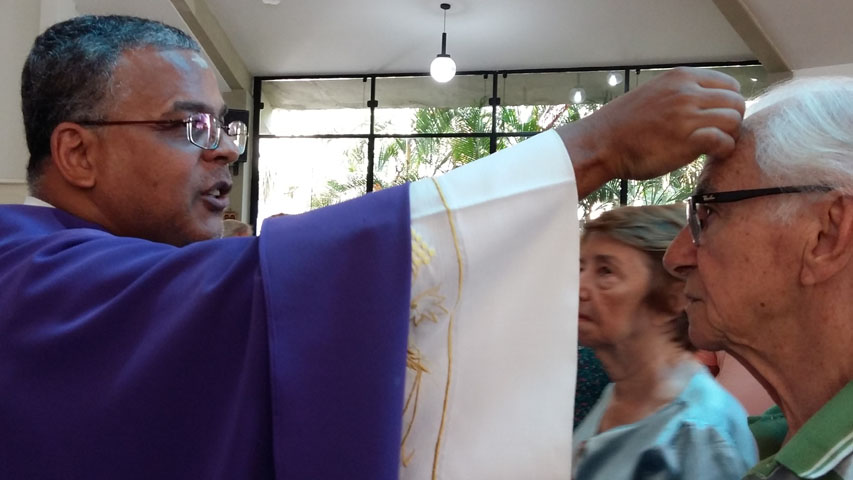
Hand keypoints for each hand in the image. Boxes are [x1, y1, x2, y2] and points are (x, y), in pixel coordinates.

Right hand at [557, 67, 744, 196]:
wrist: (601, 143)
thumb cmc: (623, 124)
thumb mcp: (655, 93)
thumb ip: (681, 93)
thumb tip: (706, 104)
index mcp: (681, 77)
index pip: (729, 84)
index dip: (727, 104)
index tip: (716, 119)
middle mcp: (687, 92)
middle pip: (736, 102)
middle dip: (732, 120)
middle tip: (717, 135)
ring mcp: (688, 116)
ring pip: (734, 121)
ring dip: (729, 136)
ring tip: (712, 146)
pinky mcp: (688, 140)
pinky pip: (725, 141)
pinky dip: (724, 150)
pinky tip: (711, 155)